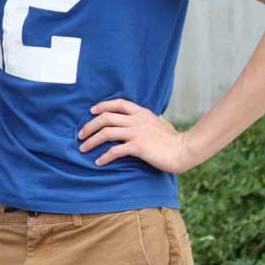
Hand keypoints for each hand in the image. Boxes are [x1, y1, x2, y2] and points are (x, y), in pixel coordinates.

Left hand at [78, 98, 195, 172]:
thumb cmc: (173, 139)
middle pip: (105, 118)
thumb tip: (142, 117)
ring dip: (91, 141)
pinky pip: (115, 150)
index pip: (117, 103)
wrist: (184, 150)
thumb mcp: (159, 122)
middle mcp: (137, 120)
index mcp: (141, 113)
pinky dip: (104, 156)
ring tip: (83, 148)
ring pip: (106, 133)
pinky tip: (98, 161)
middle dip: (89, 126)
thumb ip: (147, 119)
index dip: (102, 106)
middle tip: (80, 135)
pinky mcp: (138, 147)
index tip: (91, 112)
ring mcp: (137, 133)